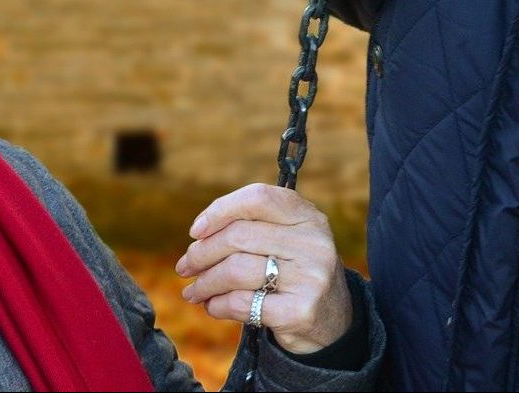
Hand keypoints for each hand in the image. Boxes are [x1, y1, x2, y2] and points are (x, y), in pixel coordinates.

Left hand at [176, 183, 353, 354]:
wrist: (332, 320)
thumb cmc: (295, 272)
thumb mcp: (287, 239)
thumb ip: (251, 226)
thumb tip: (198, 234)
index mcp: (308, 216)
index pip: (257, 198)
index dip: (220, 210)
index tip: (196, 230)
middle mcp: (314, 243)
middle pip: (239, 237)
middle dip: (202, 253)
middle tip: (185, 266)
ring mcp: (310, 278)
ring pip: (236, 271)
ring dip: (205, 283)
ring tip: (194, 291)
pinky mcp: (300, 312)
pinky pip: (242, 303)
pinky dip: (218, 306)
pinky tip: (212, 306)